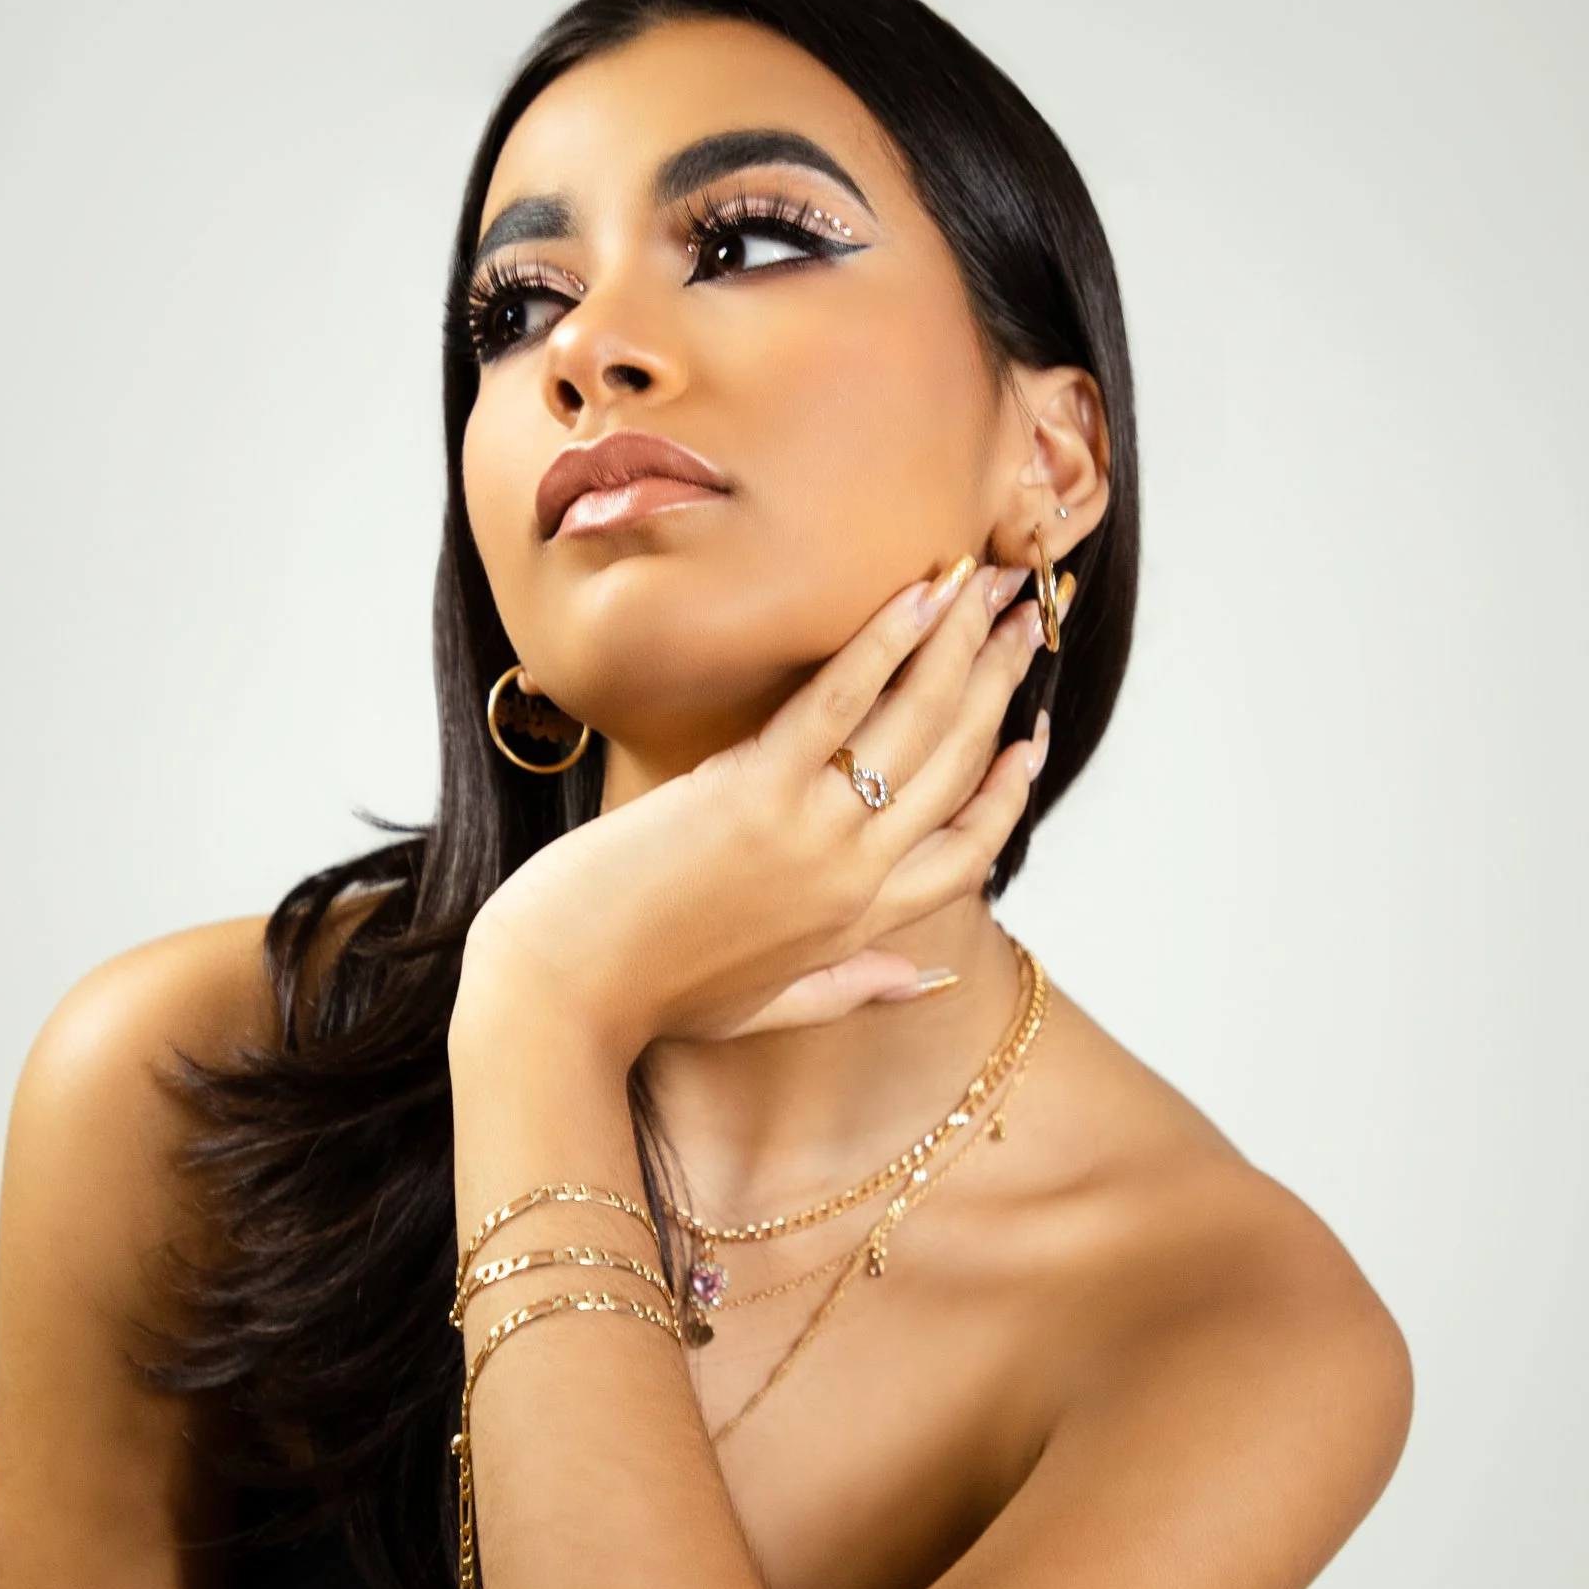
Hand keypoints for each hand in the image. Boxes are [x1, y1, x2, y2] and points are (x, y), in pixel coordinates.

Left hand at [459, 556, 1048, 1058]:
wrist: (559, 998)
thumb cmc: (641, 1001)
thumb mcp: (761, 1008)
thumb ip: (848, 989)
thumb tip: (922, 981)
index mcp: (857, 923)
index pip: (969, 851)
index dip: (1006, 790)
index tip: (1029, 737)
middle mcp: (854, 877)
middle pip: (957, 765)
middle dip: (999, 684)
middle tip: (1023, 619)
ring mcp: (812, 835)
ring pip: (919, 724)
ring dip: (962, 643)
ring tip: (987, 581)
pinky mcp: (753, 794)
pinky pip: (839, 702)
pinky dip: (885, 642)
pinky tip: (917, 593)